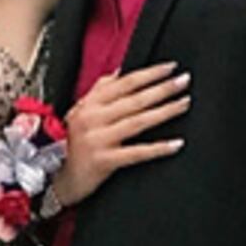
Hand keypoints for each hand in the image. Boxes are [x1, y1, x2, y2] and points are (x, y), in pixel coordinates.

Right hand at [53, 62, 188, 208]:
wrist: (60, 178)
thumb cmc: (74, 144)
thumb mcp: (80, 112)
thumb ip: (101, 91)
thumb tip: (122, 71)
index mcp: (89, 104)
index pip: (124, 83)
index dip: (149, 73)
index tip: (170, 67)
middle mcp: (92, 119)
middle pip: (134, 99)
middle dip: (162, 88)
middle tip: (184, 81)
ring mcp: (98, 140)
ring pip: (138, 122)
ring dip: (165, 111)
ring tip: (184, 103)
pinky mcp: (104, 161)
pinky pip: (137, 152)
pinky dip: (159, 148)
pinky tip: (176, 143)